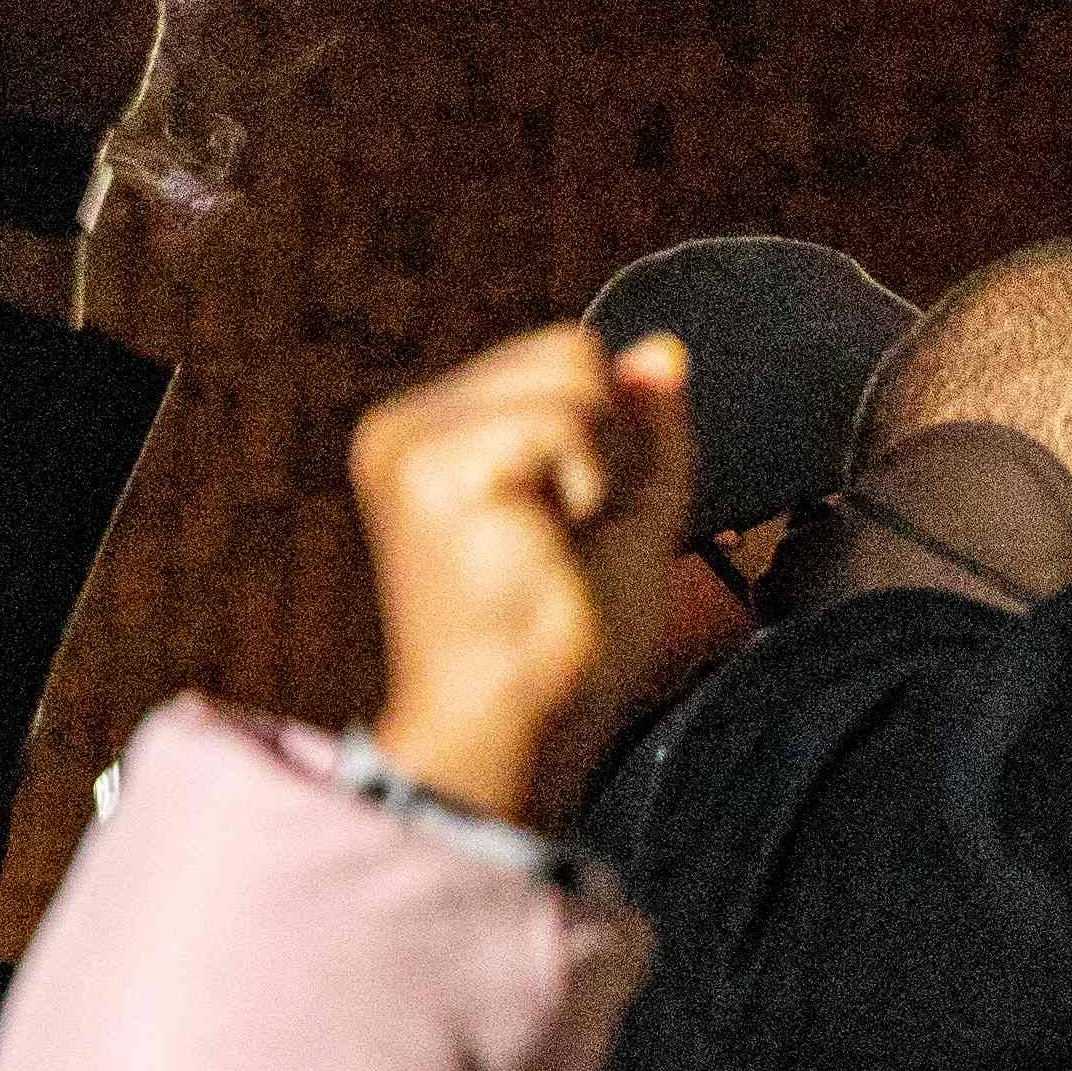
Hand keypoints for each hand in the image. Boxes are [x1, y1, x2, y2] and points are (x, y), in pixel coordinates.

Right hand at [350, 322, 694, 825]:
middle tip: (570, 535)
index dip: (610, 438)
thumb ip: (644, 429)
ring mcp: (409, 438)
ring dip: (604, 463)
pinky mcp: (429, 461)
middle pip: (569, 351)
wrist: (524, 720)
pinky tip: (551, 541)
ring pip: (571, 370)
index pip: (561, 359)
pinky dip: (589, 481)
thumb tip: (663, 351)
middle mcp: (408, 426)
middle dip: (610, 442)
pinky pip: (565, 417)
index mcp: (438, 434)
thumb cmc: (571, 640)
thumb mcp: (631, 511)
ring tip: (558, 539)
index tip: (574, 526)